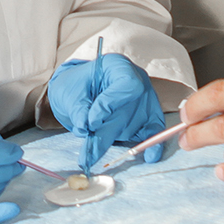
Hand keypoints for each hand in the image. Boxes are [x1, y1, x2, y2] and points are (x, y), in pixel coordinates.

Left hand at [47, 53, 166, 171]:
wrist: (83, 89)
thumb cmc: (77, 86)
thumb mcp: (69, 91)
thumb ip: (78, 108)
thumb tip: (84, 128)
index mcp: (119, 67)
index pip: (126, 85)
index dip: (109, 105)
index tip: (90, 123)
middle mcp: (138, 82)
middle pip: (127, 112)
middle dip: (105, 134)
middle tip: (87, 156)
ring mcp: (146, 100)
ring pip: (133, 126)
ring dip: (112, 138)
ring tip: (91, 148)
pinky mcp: (149, 117)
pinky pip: (154, 131)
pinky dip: (151, 144)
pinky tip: (150, 157)